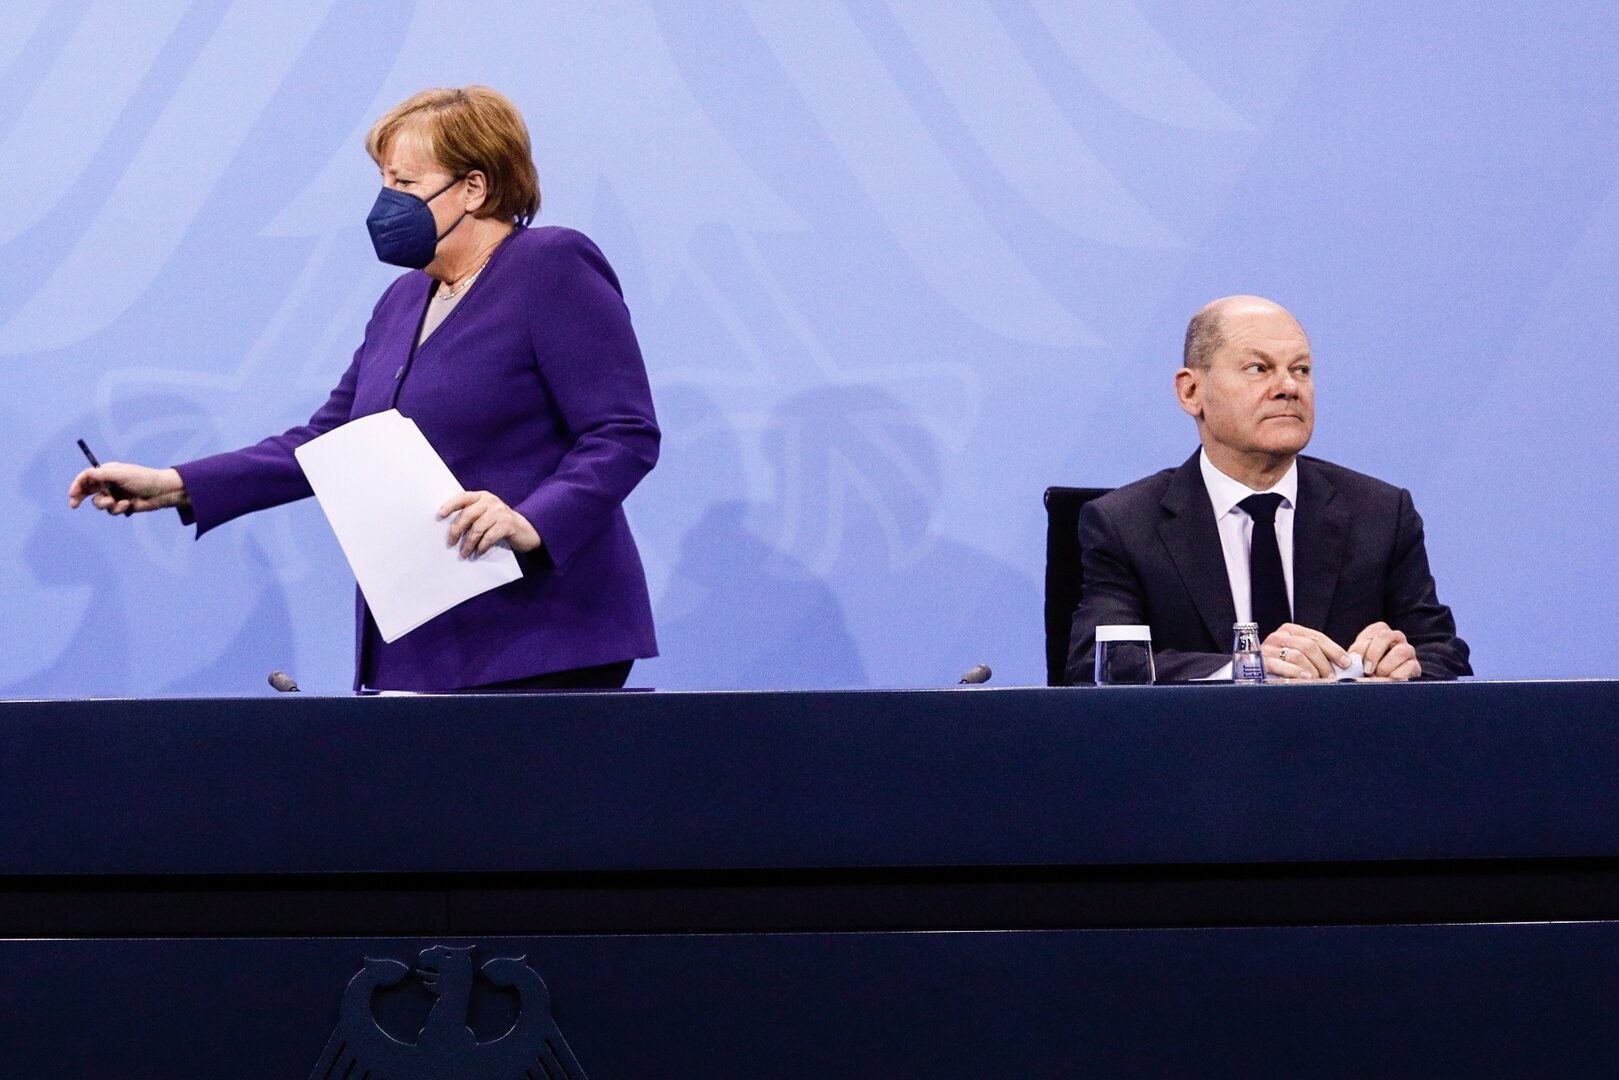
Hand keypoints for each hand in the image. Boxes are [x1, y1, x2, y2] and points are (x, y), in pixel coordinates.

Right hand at [68, 463, 187, 515]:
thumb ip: (103, 475)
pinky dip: (117, 509)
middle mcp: (109, 483)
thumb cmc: (144, 479)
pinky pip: (111, 511)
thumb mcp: (121, 474)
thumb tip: (87, 474)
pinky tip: (128, 504)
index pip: (86, 477)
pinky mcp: (121, 505)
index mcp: (107, 472)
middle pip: (87, 490)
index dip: (77, 485)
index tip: (73, 495)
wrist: (162, 492)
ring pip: (98, 503)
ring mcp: (115, 494)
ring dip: (105, 504)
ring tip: (114, 501)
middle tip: (74, 504)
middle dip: (79, 497)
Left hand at [437, 490, 540, 557]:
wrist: (526, 531)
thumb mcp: (486, 515)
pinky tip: (478, 552)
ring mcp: (500, 512)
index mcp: (482, 496)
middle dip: (457, 530)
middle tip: (450, 543)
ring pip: (477, 528)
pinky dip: (482, 546)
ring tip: (464, 553)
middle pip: (468, 515)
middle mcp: (491, 501)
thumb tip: (450, 529)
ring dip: (469, 543)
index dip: (450, 505)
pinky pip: (489, 536)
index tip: (440, 515)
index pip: (463, 497)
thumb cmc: (500, 524)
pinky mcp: (508, 524)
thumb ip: (472, 515)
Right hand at [1262, 622, 1352, 680]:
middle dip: (1323, 663)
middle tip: (1331, 677)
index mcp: (1290, 630)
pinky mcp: (1261, 662)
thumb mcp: (1300, 655)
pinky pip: (1281, 666)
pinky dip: (1295, 673)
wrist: (1253, 674)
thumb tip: (1346, 664)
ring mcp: (1268, 649)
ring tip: (1318, 680)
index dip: (1334, 650)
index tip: (1346, 663)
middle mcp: (1278, 637)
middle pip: (1308, 646)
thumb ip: (1318, 656)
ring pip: (1297, 655)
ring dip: (1312, 670)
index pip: (1317, 637)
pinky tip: (1304, 679)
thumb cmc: (1283, 667)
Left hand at [1348, 621, 1420, 679]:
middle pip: (1385, 636)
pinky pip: (1409, 667)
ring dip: (1385, 666)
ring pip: (1400, 651)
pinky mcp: (1415, 666)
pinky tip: (1388, 680)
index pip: (1375, 630)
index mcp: (1381, 632)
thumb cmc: (1367, 669)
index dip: (1362, 645)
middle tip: (1366, 669)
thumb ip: (1356, 655)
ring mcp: (1408, 651)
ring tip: (1378, 676)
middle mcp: (1397, 638)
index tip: (1354, 659)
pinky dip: (1397, 675)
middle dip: (1373, 654)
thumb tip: (1352, 659)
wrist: (1382, 684)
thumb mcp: (1359, 659)